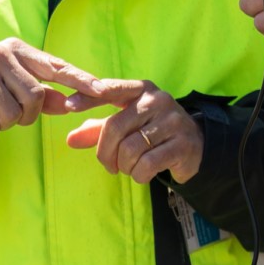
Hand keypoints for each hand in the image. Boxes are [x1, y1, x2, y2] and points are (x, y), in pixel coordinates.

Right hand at [0, 38, 104, 142]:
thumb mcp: (18, 80)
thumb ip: (46, 93)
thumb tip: (71, 104)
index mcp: (19, 49)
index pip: (55, 65)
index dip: (79, 79)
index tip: (100, 90)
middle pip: (34, 97)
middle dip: (28, 114)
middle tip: (14, 112)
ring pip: (12, 115)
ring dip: (7, 124)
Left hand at [64, 79, 202, 183]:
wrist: (195, 144)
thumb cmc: (153, 132)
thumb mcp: (127, 125)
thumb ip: (98, 130)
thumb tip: (70, 140)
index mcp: (141, 89)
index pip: (110, 89)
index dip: (88, 97)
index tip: (68, 105)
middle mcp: (157, 100)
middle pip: (115, 127)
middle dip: (106, 153)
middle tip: (109, 166)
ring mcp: (172, 121)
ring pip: (130, 149)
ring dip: (124, 166)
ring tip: (129, 168)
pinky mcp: (182, 144)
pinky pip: (147, 164)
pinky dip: (138, 175)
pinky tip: (142, 174)